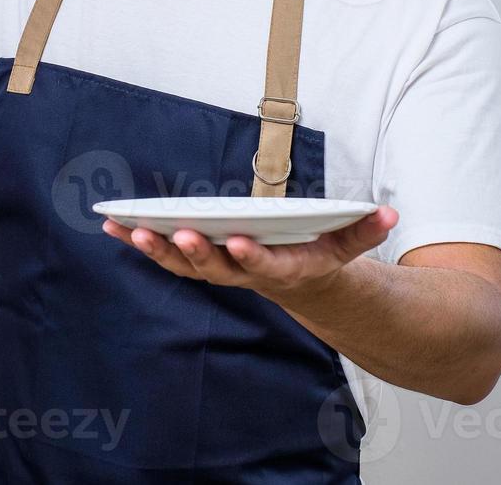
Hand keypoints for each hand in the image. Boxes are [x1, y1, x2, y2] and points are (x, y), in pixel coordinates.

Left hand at [100, 205, 398, 304]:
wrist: (303, 287)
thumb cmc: (321, 256)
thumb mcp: (346, 245)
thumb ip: (364, 231)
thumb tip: (388, 213)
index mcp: (281, 269)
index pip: (265, 265)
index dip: (252, 256)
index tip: (239, 242)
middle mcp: (245, 274)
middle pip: (216, 267)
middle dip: (197, 251)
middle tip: (179, 233)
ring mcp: (219, 270)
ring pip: (183, 264)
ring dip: (155, 248)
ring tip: (127, 227)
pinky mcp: (199, 261)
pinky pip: (165, 253)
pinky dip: (139, 241)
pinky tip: (112, 225)